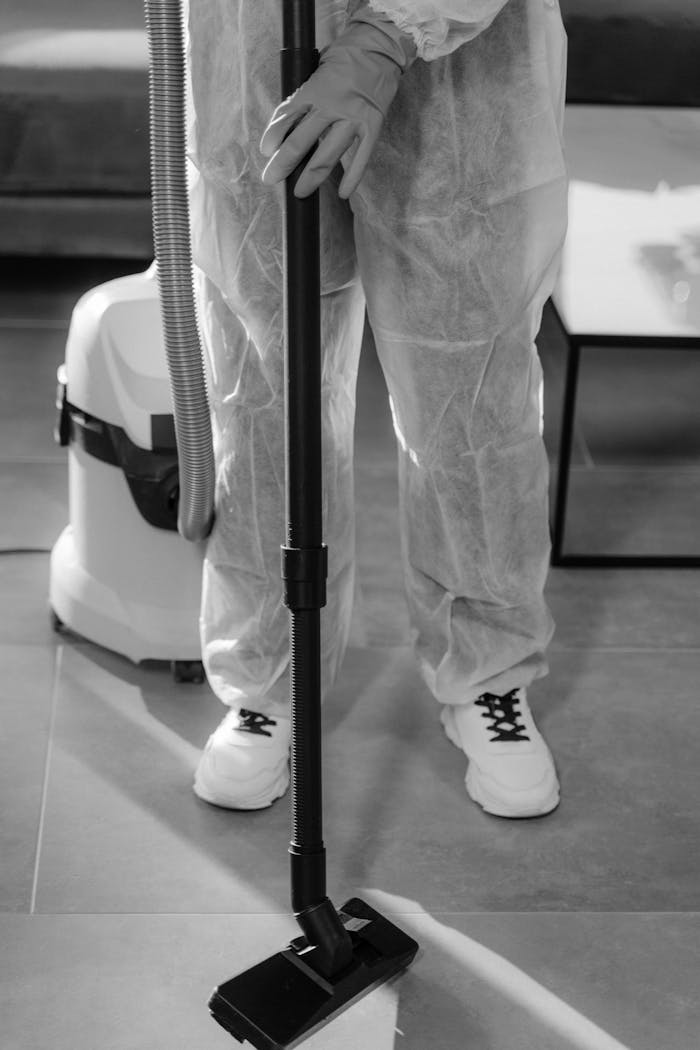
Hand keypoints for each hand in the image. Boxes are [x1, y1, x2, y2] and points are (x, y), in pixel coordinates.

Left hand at [259, 7, 416, 198]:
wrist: (379, 47)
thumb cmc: (344, 58)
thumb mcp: (316, 70)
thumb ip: (303, 97)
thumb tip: (287, 126)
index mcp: (314, 90)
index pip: (286, 117)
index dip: (273, 136)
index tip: (266, 151)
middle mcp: (331, 106)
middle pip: (300, 143)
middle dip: (283, 165)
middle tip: (270, 179)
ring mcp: (352, 119)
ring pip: (326, 156)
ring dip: (310, 178)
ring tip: (299, 193)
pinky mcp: (372, 127)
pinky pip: (361, 158)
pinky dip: (352, 178)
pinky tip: (342, 193)